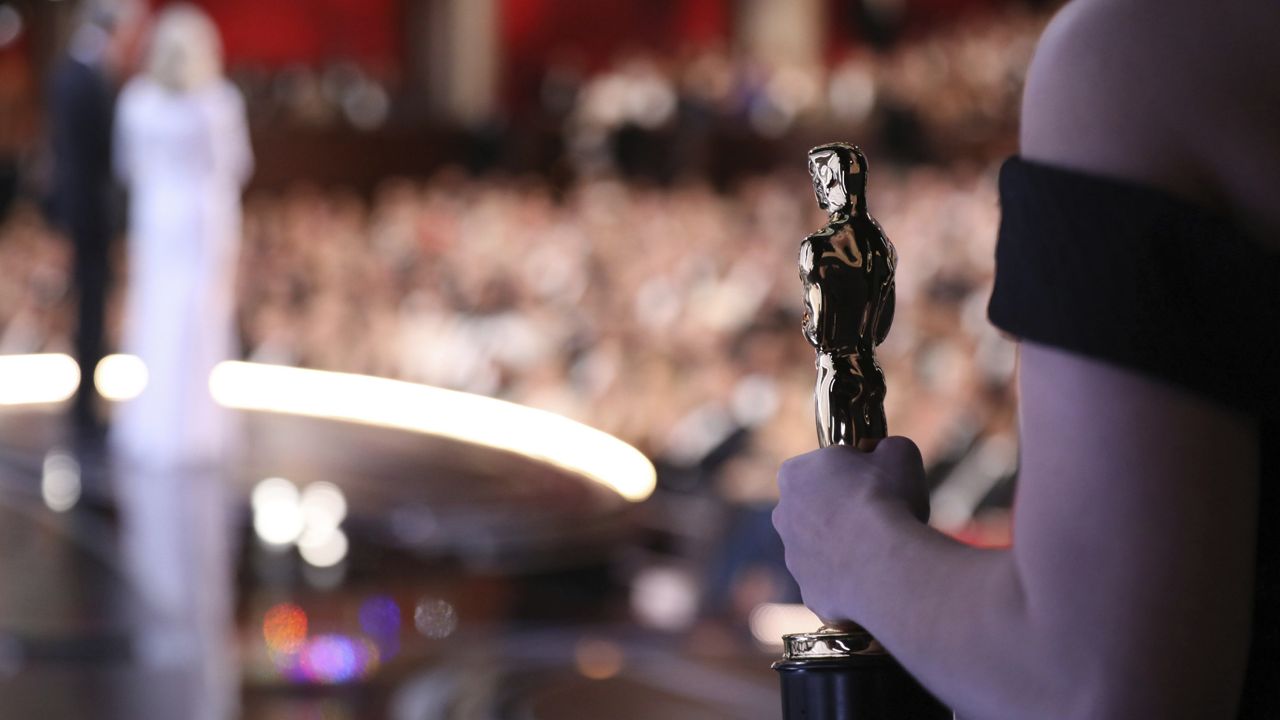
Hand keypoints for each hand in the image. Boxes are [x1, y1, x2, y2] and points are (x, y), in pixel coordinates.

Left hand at [772, 436, 928, 622]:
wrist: (886, 563)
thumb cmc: (888, 500)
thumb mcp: (899, 451)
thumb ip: (885, 447)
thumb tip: (883, 453)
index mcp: (795, 474)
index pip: (823, 466)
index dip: (853, 472)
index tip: (876, 481)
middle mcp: (784, 515)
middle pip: (818, 508)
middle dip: (844, 511)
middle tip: (881, 515)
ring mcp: (793, 557)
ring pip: (824, 548)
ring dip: (848, 547)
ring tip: (883, 550)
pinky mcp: (809, 592)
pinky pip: (834, 582)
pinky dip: (853, 580)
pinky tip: (877, 577)